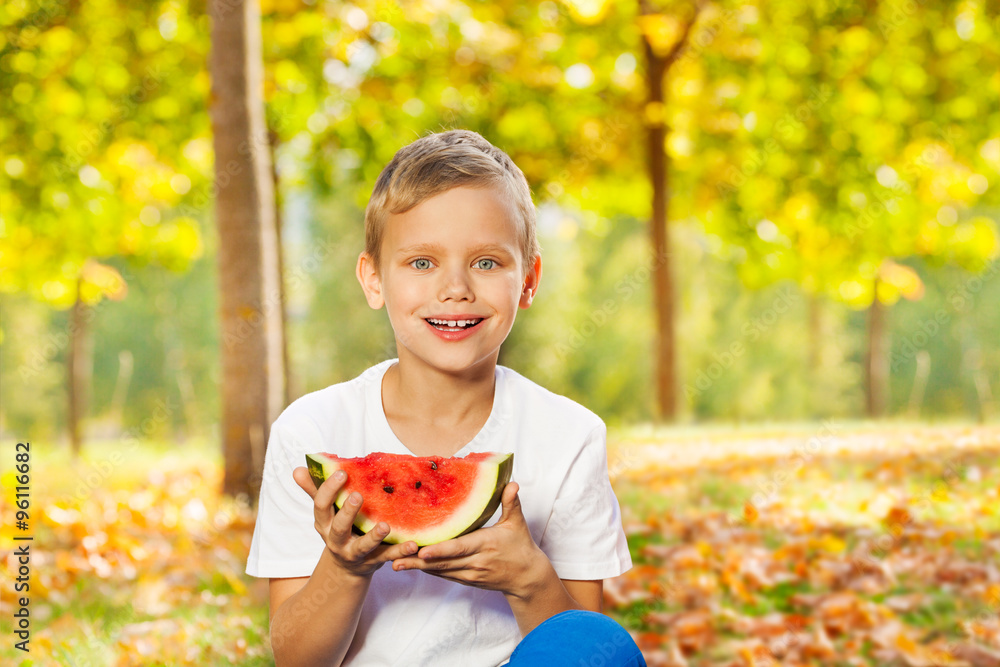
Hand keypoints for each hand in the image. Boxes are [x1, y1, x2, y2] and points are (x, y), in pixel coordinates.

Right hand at [293, 466, 418, 578]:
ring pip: (363, 547)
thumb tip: (298, 469)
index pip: (321, 506)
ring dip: (374, 537)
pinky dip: (400, 552)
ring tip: (385, 526)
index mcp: (325, 524)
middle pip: (339, 527)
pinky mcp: (374, 562)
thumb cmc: (338, 529)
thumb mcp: (326, 513)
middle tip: (358, 495)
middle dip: (347, 512)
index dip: (329, 490)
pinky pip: (387, 557)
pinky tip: (413, 544)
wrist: (346, 568)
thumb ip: (315, 490)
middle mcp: (336, 541)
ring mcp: (355, 553)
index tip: (342, 473)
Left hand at [389, 482, 552, 598]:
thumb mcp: (517, 524)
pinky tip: (412, 564)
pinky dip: (429, 570)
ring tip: (395, 562)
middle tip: (395, 558)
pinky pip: (445, 575)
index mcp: (485, 544)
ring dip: (418, 567)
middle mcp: (475, 561)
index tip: (422, 550)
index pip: (459, 548)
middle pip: (443, 562)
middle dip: (418, 561)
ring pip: (440, 570)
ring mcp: (470, 573)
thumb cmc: (521, 547)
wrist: (526, 578)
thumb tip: (511, 483)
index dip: (440, 550)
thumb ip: (511, 503)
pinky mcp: (467, 580)